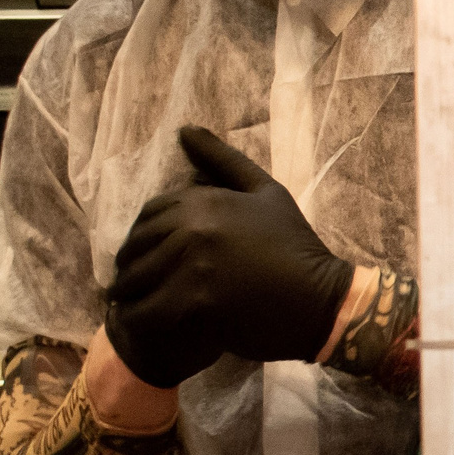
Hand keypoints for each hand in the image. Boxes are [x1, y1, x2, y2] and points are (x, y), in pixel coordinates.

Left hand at [104, 125, 354, 386]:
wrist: (323, 301)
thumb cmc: (297, 246)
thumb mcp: (267, 193)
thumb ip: (223, 160)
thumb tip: (185, 130)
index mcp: (204, 200)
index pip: (147, 215)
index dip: (143, 236)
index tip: (151, 255)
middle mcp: (194, 228)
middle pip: (137, 248)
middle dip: (132, 267)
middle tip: (140, 285)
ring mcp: (193, 266)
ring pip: (136, 281)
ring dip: (130, 294)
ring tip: (138, 306)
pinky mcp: (196, 303)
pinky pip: (149, 312)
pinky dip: (141, 320)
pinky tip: (149, 324)